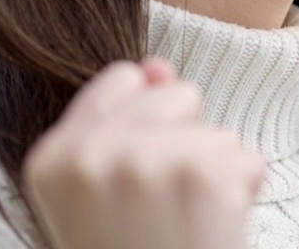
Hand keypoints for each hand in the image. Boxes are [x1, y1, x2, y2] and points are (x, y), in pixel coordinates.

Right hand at [24, 59, 265, 248]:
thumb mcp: (100, 195)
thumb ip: (119, 124)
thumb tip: (157, 67)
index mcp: (52, 157)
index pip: (120, 80)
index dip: (146, 125)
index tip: (138, 181)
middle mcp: (93, 154)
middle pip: (177, 94)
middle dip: (184, 145)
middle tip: (164, 213)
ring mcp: (148, 163)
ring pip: (216, 131)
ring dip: (214, 176)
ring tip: (185, 228)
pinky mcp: (205, 178)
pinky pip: (246, 159)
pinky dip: (242, 195)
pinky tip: (214, 231)